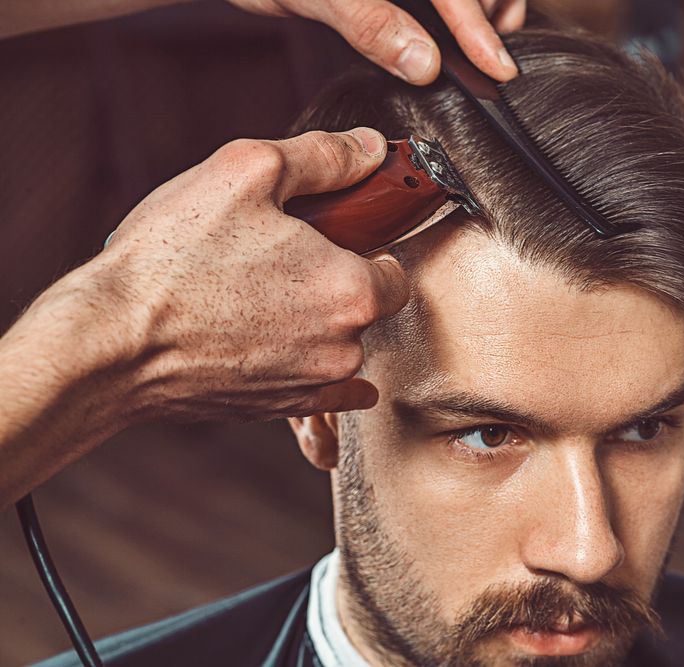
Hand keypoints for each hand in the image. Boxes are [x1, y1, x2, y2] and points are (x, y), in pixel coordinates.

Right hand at [99, 127, 408, 420]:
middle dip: (333, 281)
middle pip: (363, 307)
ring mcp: (312, 385)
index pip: (395, 271)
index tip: (332, 237)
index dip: (365, 247)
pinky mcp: (279, 409)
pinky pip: (319, 392)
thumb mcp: (248, 171)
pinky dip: (302, 366)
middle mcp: (344, 346)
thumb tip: (372, 148)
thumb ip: (324, 158)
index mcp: (351, 290)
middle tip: (277, 257)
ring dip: (312, 322)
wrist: (110, 343)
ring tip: (251, 295)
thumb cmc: (173, 258)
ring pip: (336, 344)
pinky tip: (269, 343)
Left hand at [230, 0, 525, 83]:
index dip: (479, 25)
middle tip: (486, 56)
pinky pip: (440, 2)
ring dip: (476, 11)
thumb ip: (370, 22)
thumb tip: (424, 62)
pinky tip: (448, 33)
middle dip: (489, 11)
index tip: (497, 67)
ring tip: (472, 45)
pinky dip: (455, 13)